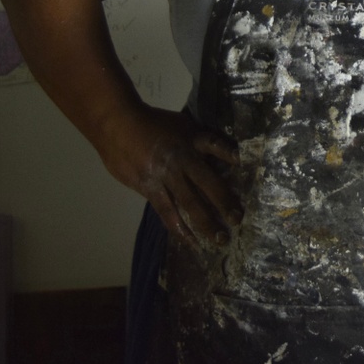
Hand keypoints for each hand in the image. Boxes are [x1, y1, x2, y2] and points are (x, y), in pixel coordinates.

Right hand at [97, 104, 241, 248]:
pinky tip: (189, 240)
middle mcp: (182, 161)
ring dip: (204, 223)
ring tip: (218, 240)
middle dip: (223, 205)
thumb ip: (203, 143)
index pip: (217, 152)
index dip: (231, 168)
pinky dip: (178, 228)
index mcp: (193, 143)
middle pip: (207, 185)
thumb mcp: (185, 126)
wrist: (118, 125)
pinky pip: (166, 211)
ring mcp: (164, 176)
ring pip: (188, 203)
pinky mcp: (148, 188)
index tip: (245, 185)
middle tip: (237, 222)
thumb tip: (228, 157)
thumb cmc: (156, 124)